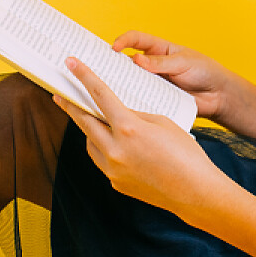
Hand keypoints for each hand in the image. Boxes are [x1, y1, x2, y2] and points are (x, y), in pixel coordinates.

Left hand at [53, 56, 232, 223]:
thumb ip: (135, 116)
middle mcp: (115, 150)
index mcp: (129, 128)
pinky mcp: (116, 183)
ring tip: (94, 121)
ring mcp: (113, 169)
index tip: (70, 63)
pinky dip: (105, 150)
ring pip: (91, 143)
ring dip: (90, 130)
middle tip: (59, 95)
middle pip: (84, 121)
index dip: (84, 76)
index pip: (100, 95)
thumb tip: (119, 115)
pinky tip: (116, 146)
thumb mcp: (162, 123)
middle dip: (70, 106)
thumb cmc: (186, 154)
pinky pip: (103, 161)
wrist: (195, 192)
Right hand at [109, 30, 240, 122]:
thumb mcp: (184, 62)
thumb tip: (137, 60)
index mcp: (158, 49)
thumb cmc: (204, 71)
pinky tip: (124, 108)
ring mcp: (152, 83)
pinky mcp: (156, 100)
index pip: (135, 39)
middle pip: (126, 63)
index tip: (113, 49)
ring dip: (120, 86)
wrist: (218, 96)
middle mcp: (151, 66)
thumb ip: (162, 62)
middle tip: (99, 71)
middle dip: (112, 65)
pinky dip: (132, 103)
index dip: (122, 41)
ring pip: (130, 83)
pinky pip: (141, 101)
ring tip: (108, 91)